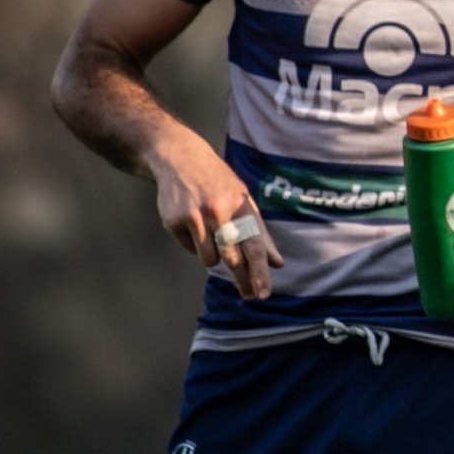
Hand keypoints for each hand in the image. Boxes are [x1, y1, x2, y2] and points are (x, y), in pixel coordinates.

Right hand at [146, 124, 281, 299]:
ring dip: (214, 256)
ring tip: (213, 235)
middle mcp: (220, 212)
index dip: (259, 272)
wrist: (181, 158)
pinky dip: (195, 244)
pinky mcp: (175, 220)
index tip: (263, 293)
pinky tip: (194, 224)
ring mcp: (196, 216)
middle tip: (249, 295)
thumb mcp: (244, 202)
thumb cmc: (220, 184)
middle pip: (233, 258)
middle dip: (243, 280)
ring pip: (209, 259)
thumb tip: (278, 263)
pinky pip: (190, 248)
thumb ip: (261, 234)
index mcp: (242, 207)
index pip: (254, 246)